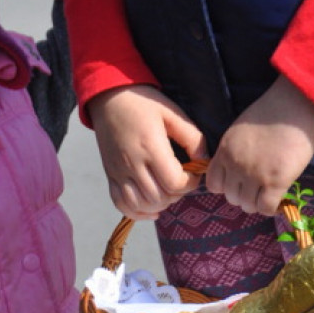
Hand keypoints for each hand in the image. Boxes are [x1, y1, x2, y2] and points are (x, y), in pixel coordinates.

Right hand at [87, 85, 206, 218]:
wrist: (109, 99)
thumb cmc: (144, 103)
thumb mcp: (172, 113)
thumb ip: (192, 137)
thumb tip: (204, 161)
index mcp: (151, 147)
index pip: (174, 182)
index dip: (190, 183)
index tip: (194, 174)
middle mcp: (133, 164)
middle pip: (159, 197)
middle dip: (176, 194)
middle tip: (181, 181)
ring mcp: (119, 173)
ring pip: (141, 204)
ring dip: (160, 204)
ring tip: (168, 192)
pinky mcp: (111, 177)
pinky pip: (121, 205)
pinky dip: (137, 213)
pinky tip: (152, 209)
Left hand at [205, 75, 313, 215]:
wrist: (296, 103)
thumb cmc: (271, 112)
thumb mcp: (239, 131)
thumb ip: (233, 151)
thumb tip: (236, 171)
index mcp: (224, 152)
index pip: (213, 184)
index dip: (226, 187)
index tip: (238, 183)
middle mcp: (235, 166)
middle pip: (231, 197)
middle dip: (243, 195)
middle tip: (257, 188)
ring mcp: (255, 175)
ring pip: (248, 205)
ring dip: (257, 202)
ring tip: (268, 193)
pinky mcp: (276, 181)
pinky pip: (266, 207)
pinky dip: (270, 208)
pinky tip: (276, 199)